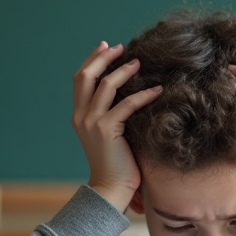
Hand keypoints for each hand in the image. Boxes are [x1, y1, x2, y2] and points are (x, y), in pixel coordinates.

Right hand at [71, 41, 161, 211]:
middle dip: (102, 58)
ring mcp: (91, 123)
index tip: (106, 46)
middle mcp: (80, 116)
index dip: (92, 60)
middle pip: (85, 76)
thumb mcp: (106, 134)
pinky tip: (157, 90)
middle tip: (120, 47)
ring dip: (124, 71)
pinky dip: (143, 95)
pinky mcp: (106, 130)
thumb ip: (109, 114)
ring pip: (105, 85)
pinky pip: (126, 104)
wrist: (110, 188)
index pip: (80, 79)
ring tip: (139, 63)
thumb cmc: (115, 163)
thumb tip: (125, 93)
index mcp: (78, 115)